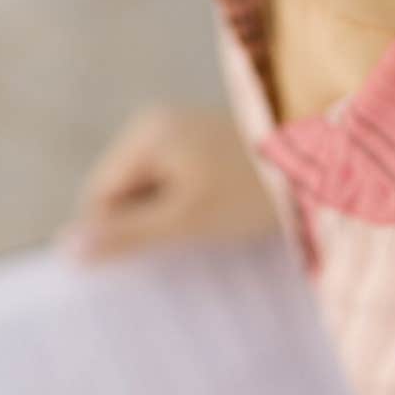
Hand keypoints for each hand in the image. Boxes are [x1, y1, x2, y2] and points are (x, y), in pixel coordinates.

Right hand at [54, 102, 276, 264]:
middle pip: (122, 191)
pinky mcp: (205, 143)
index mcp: (145, 134)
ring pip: (150, 190)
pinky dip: (184, 206)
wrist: (327, 162)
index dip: (110, 235)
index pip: (98, 196)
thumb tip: (66, 249)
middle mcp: (157, 123)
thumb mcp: (186, 219)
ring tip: (196, 240)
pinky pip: (175, 181)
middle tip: (168, 260)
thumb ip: (127, 234)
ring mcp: (182, 130)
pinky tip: (209, 224)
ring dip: (164, 220)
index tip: (135, 271)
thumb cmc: (253, 189)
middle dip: (138, 227)